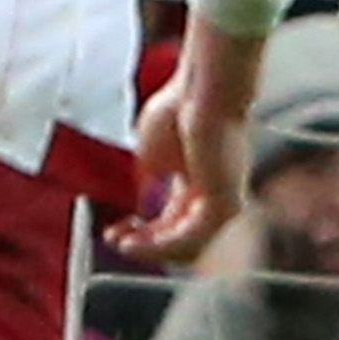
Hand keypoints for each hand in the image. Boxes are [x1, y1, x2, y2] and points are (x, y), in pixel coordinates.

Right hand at [109, 16, 267, 266]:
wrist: (205, 89)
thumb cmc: (183, 106)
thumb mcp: (154, 153)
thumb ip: (150, 180)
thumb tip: (141, 198)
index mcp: (199, 184)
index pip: (171, 225)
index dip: (140, 234)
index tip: (113, 230)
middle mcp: (214, 197)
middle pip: (178, 240)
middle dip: (142, 245)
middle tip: (114, 241)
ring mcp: (223, 202)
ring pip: (186, 246)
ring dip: (149, 250)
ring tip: (122, 244)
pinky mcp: (225, 203)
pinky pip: (191, 238)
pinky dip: (160, 245)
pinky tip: (136, 242)